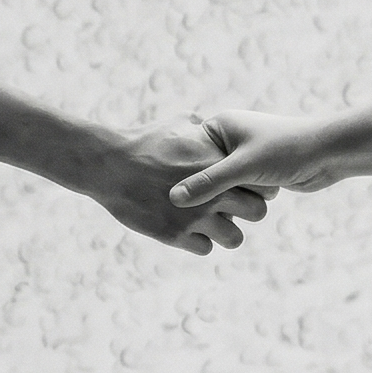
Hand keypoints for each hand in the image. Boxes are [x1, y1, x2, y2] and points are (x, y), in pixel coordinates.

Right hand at [78, 119, 272, 255]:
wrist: (110, 165)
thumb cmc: (143, 142)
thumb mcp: (176, 124)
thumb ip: (199, 127)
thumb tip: (206, 124)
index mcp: (218, 164)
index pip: (261, 184)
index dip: (256, 187)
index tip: (244, 187)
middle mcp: (213, 192)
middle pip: (257, 212)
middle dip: (246, 211)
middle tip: (230, 207)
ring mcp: (195, 216)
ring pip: (234, 238)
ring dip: (225, 232)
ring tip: (210, 223)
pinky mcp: (175, 235)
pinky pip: (205, 248)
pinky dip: (199, 241)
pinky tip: (187, 229)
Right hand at [166, 110, 349, 206]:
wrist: (329, 153)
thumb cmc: (287, 149)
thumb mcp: (243, 167)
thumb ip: (209, 183)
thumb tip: (174, 200)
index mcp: (220, 127)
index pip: (188, 155)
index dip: (184, 176)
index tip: (180, 193)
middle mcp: (227, 142)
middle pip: (202, 176)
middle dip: (209, 193)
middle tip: (204, 208)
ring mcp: (240, 160)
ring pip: (220, 191)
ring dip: (227, 203)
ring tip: (232, 208)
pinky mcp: (253, 178)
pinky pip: (235, 197)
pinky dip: (237, 206)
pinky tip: (238, 213)